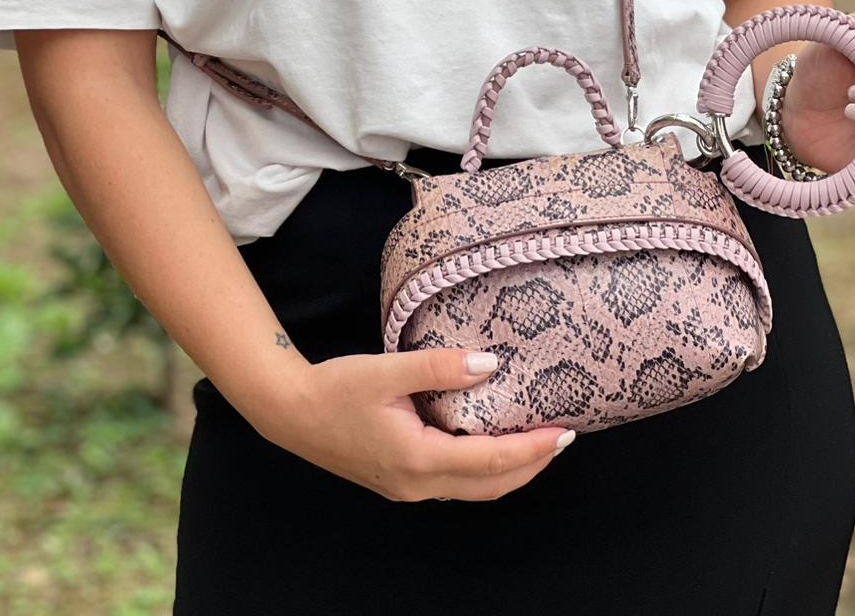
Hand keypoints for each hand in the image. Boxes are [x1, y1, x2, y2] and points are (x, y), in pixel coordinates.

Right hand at [256, 345, 575, 501]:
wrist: (290, 412)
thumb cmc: (335, 387)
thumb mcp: (387, 369)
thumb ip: (439, 366)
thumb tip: (490, 365)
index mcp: (418, 459)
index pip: (490, 462)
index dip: (532, 450)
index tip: (564, 432)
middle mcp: (417, 483)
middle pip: (490, 486)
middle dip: (531, 465)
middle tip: (563, 438)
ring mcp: (408, 487)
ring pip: (473, 489)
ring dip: (509, 470)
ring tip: (537, 442)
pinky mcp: (400, 480)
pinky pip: (454, 482)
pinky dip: (483, 468)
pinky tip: (490, 443)